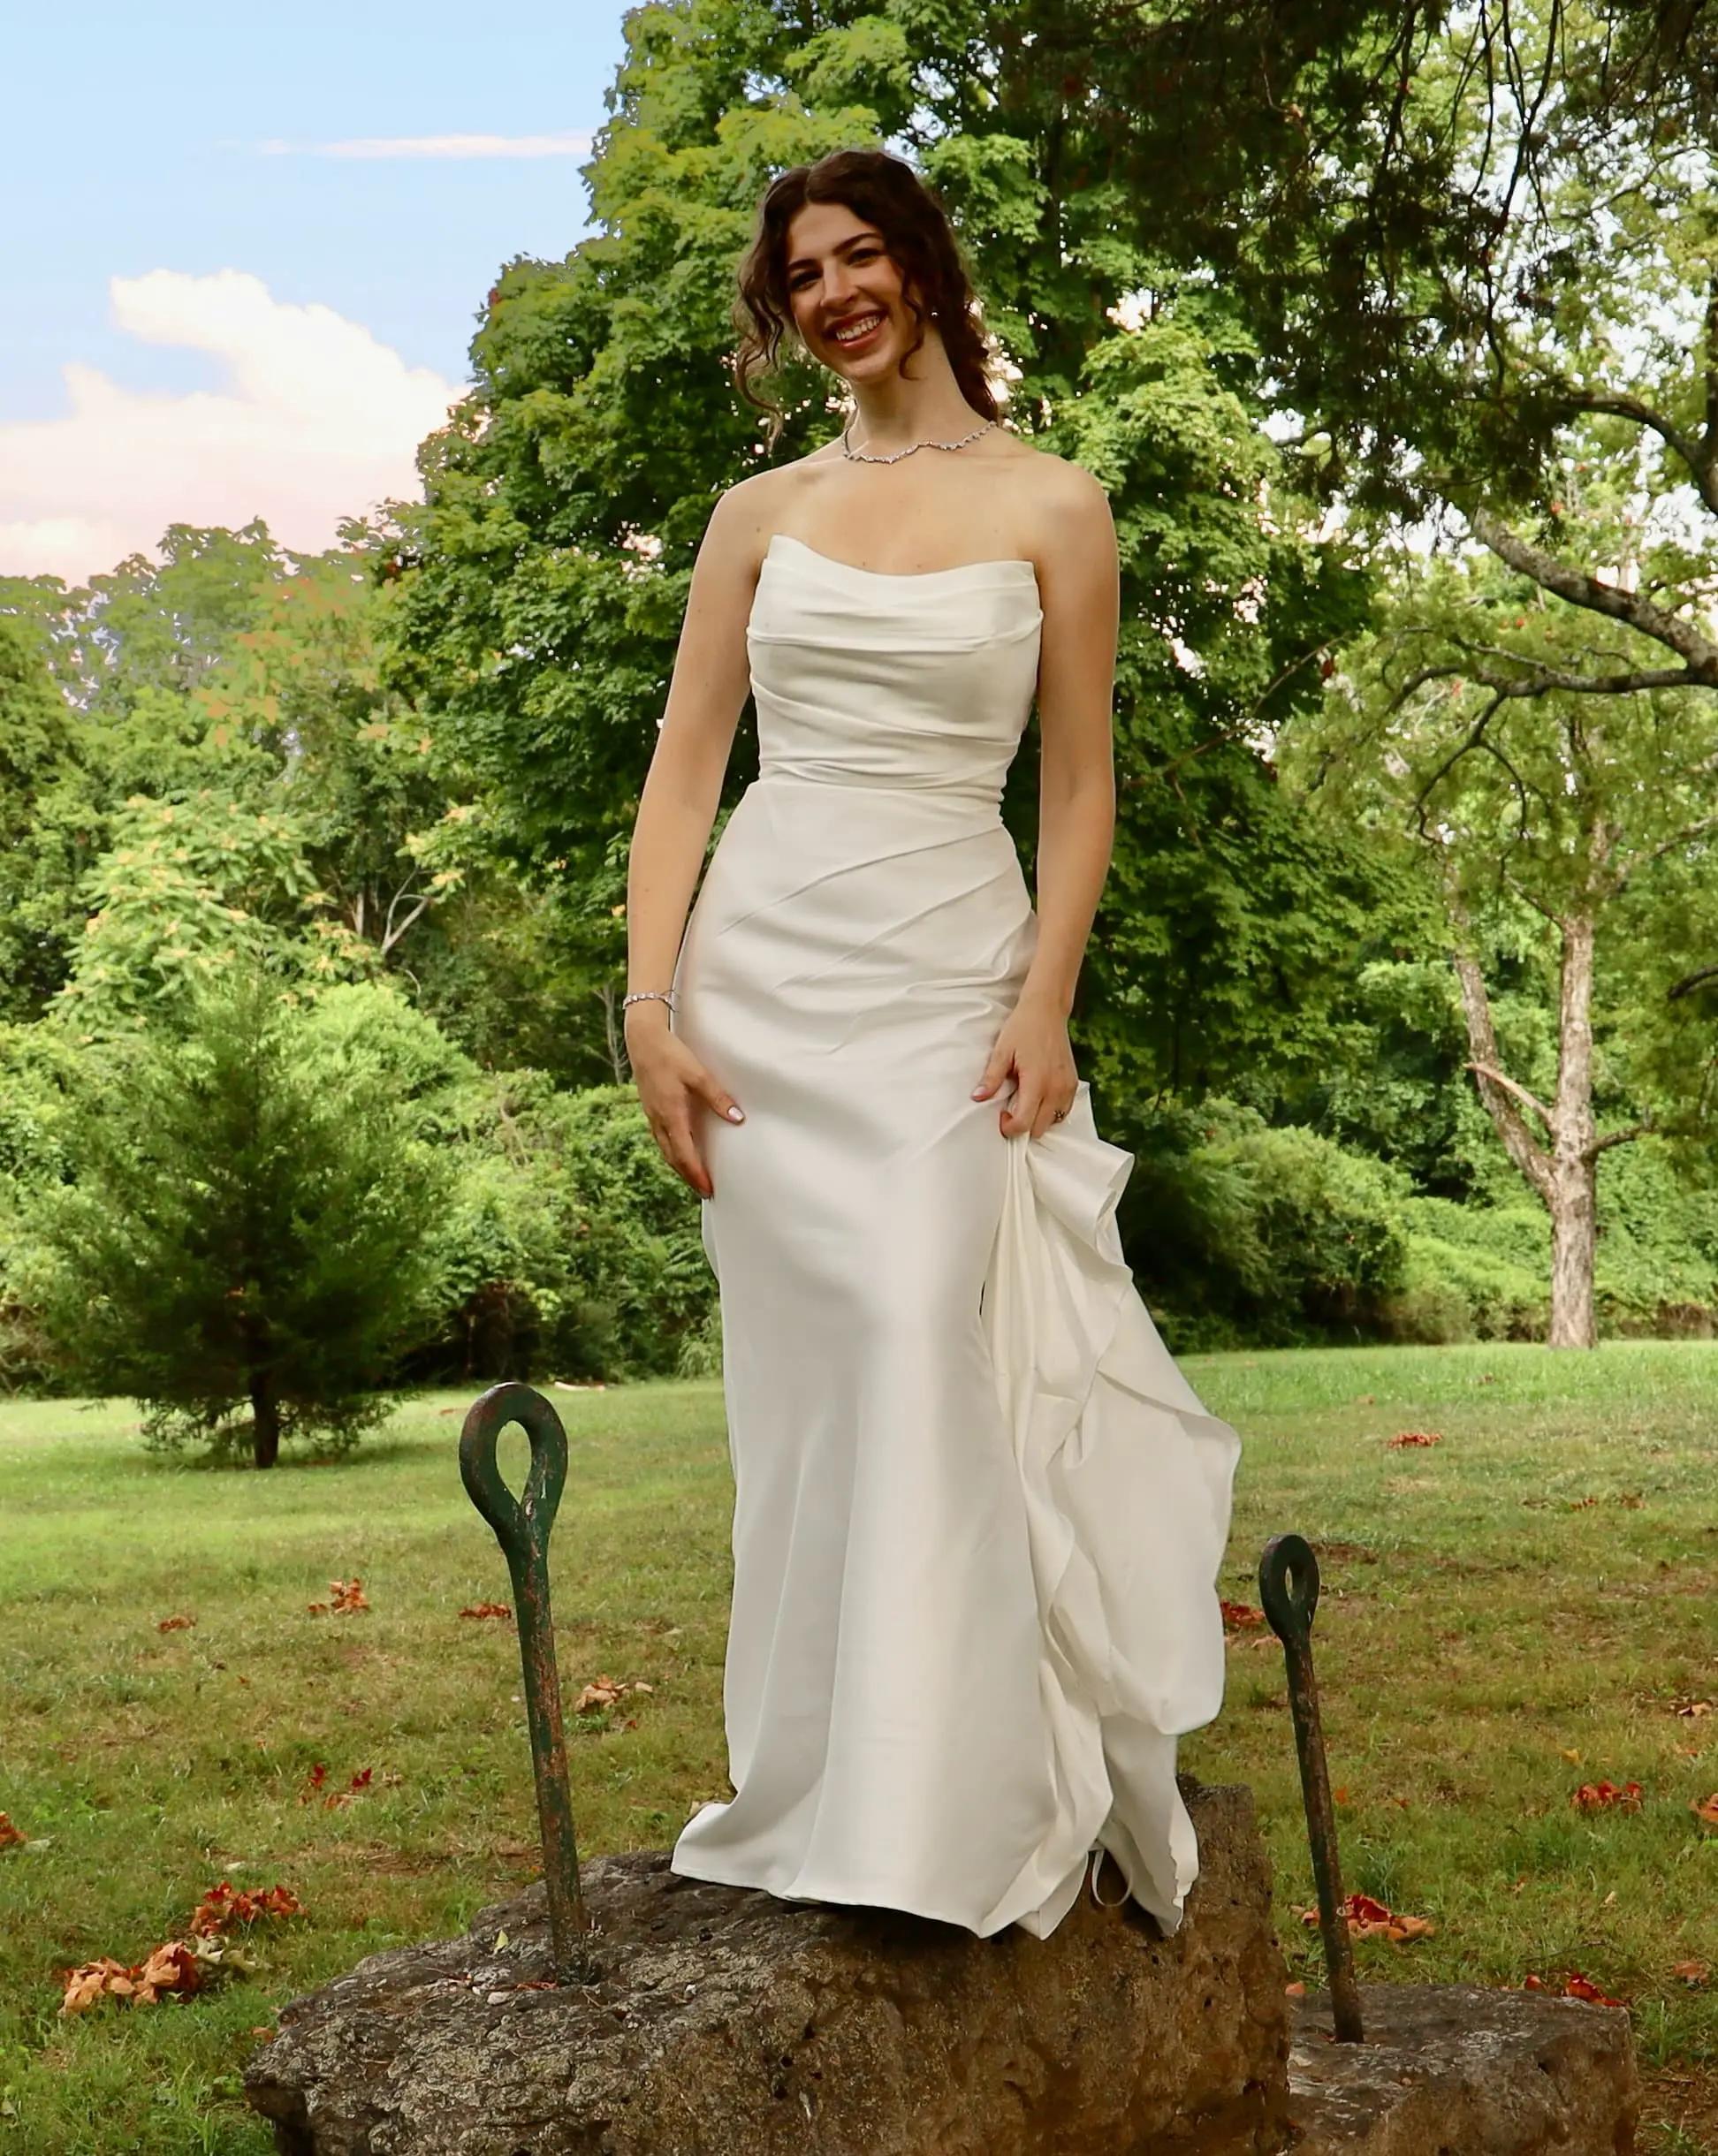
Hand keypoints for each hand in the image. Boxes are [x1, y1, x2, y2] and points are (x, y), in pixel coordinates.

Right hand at [625, 1007, 742, 1198]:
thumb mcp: (698, 1074)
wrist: (643, 1040)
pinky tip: (681, 1149)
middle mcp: (659, 1120)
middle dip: (689, 1177)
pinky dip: (673, 1150)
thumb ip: (718, 1097)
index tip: (709, 1190)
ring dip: (680, 1165)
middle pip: (674, 1158)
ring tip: (694, 1176)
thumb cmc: (671, 1055)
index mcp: (671, 1115)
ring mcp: (652, 1115)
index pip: (685, 1155)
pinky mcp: (650, 1108)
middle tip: (705, 1190)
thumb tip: (737, 1118)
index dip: (697, 1175)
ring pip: (666, 1149)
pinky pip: (661, 1138)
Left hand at [971, 991, 1078, 1139]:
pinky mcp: (1073, 1083)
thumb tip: (978, 1097)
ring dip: (1037, 1119)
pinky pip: (1063, 1111)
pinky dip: (1050, 1111)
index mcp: (1037, 1083)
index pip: (1024, 1123)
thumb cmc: (1023, 1028)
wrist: (1047, 1010)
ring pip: (1053, 1122)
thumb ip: (992, 1078)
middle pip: (1039, 1129)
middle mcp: (1056, 1089)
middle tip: (1010, 1107)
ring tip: (1025, 1100)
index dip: (1009, 1127)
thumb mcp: (1002, 1051)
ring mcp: (1068, 1087)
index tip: (1001, 1115)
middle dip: (1022, 1124)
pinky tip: (1038, 1097)